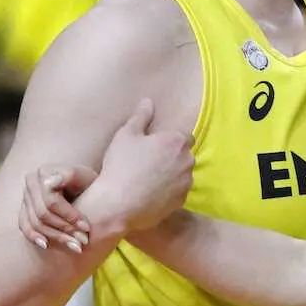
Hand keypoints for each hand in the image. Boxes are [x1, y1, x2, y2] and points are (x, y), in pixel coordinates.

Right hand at [20, 165, 96, 251]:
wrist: (83, 189)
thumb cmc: (87, 182)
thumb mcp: (84, 177)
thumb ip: (70, 175)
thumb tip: (50, 183)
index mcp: (43, 173)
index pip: (51, 201)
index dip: (69, 215)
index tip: (87, 227)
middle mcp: (30, 184)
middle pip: (42, 214)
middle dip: (64, 229)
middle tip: (83, 241)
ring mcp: (25, 199)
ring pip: (35, 223)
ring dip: (55, 237)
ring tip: (75, 247)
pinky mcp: (24, 212)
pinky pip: (25, 227)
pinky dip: (35, 237)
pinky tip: (47, 246)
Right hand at [93, 97, 193, 232]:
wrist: (119, 204)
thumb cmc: (121, 165)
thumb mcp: (126, 135)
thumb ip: (140, 117)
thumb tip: (148, 101)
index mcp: (176, 141)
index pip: (184, 136)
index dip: (170, 141)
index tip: (155, 147)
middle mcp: (187, 161)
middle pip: (184, 156)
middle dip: (172, 157)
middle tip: (149, 162)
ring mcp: (186, 183)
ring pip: (183, 174)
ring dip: (172, 174)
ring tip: (149, 179)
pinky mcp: (181, 201)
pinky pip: (178, 192)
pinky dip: (169, 191)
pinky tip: (151, 193)